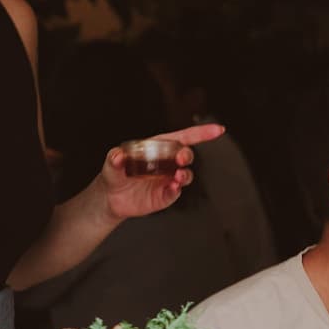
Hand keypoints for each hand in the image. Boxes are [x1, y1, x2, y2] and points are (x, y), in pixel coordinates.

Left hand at [100, 123, 225, 221]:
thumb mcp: (112, 163)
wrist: (111, 198)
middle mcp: (166, 162)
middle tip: (181, 158)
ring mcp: (168, 179)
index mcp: (158, 147)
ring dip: (185, 174)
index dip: (201, 133)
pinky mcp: (165, 195)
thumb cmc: (115, 174)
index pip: (183, 137)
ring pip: (185, 174)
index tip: (217, 130)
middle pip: (185, 155)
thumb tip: (118, 156)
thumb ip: (115, 158)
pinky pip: (176, 191)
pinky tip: (172, 188)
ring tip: (177, 177)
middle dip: (186, 155)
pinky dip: (176, 189)